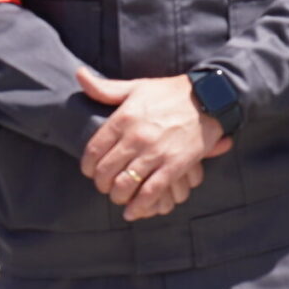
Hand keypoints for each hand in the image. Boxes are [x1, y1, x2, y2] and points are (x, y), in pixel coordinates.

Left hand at [76, 70, 233, 221]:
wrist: (208, 98)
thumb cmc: (169, 93)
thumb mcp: (136, 87)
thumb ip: (106, 88)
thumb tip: (80, 76)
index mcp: (124, 118)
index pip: (93, 151)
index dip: (87, 167)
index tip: (91, 171)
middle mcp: (137, 137)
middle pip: (106, 171)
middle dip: (101, 184)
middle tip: (105, 186)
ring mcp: (156, 152)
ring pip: (125, 185)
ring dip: (118, 196)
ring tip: (119, 196)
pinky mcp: (175, 165)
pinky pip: (151, 192)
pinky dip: (139, 206)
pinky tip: (133, 211)